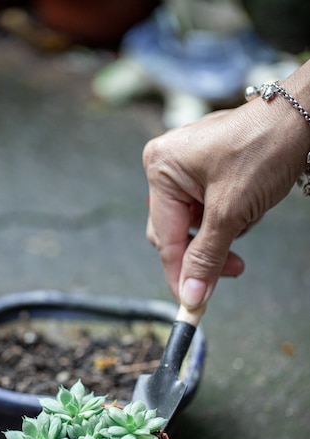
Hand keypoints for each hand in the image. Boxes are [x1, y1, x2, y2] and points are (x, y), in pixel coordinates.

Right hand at [143, 94, 307, 308]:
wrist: (303, 116)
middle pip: (175, 233)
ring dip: (223, 234)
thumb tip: (191, 296)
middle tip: (235, 268)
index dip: (179, 274)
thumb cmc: (265, 147)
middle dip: (207, 251)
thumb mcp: (232, 211)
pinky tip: (249, 207)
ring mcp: (186, 168)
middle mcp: (167, 167)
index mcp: (161, 169)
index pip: (164, 237)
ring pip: (194, 225)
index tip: (191, 303)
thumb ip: (207, 257)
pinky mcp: (206, 171)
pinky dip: (229, 218)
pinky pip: (208, 210)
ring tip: (248, 219)